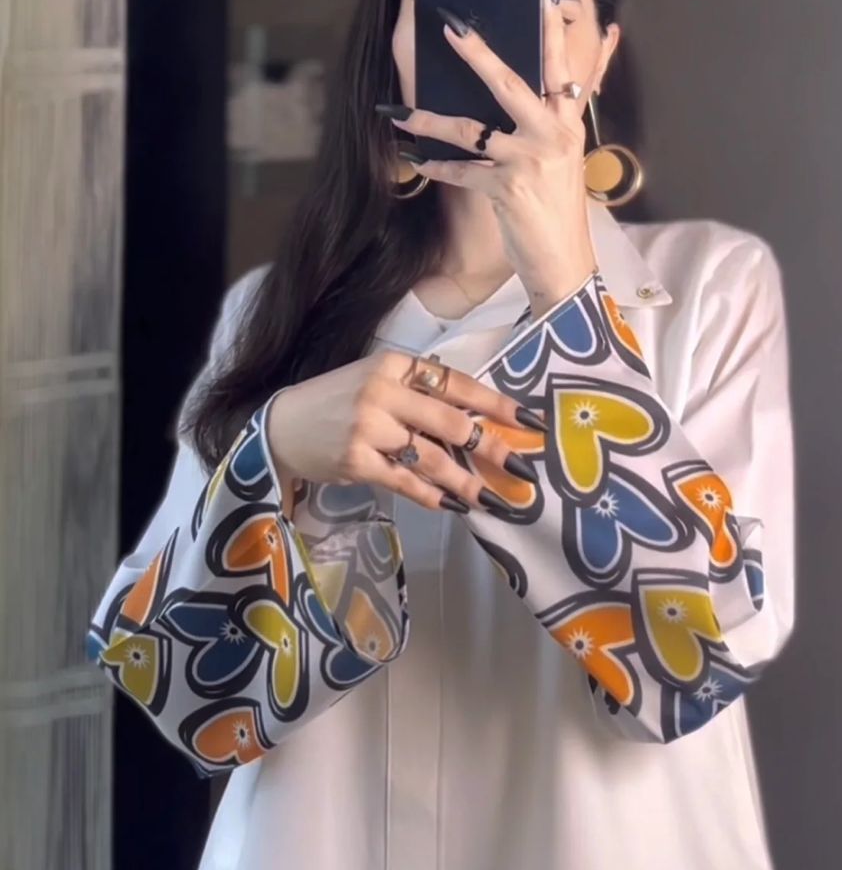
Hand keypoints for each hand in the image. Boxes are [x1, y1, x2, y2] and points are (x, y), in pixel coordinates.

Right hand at [266, 349, 545, 517]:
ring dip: (467, 482)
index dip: (496, 404)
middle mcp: (382, 392)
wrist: (283, 425)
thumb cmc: (340, 401)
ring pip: (431, 458)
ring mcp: (368, 428)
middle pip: (450, 422)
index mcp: (394, 364)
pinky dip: (432, 496)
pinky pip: (405, 483)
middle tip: (521, 467)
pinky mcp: (356, 461)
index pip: (456, 383)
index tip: (529, 421)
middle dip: (490, 447)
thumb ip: (421, 394)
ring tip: (493, 498)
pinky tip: (453, 505)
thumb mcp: (379, 381)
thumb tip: (479, 419)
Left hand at [395, 0, 597, 315]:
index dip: (555, 31)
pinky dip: (437, 168)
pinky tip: (416, 163)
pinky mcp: (507, 189)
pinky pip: (461, 171)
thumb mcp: (568, 155)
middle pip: (511, 83)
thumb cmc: (559, 206)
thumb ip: (564, 112)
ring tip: (400, 113)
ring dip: (430, 120)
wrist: (565, 262)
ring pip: (471, 129)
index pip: (566, 68)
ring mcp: (529, 161)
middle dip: (478, 53)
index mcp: (568, 124)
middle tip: (452, 26)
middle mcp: (552, 135)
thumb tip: (578, 69)